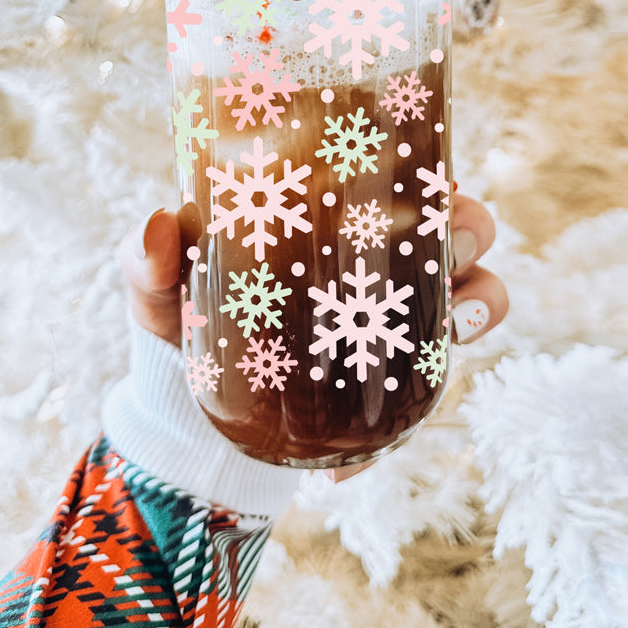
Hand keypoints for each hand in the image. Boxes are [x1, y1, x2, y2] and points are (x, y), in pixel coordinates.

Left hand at [119, 196, 508, 476]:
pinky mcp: (393, 384)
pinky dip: (399, 427)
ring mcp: (398, 321)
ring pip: (477, 297)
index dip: (430, 170)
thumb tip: (158, 227)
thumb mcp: (163, 288)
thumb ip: (150, 259)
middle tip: (444, 249)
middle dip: (469, 232)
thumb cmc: (191, 318)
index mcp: (340, 219)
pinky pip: (426, 397)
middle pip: (461, 228)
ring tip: (452, 328)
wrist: (193, 408)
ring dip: (478, 305)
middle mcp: (384, 262)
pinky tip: (348, 457)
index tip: (429, 179)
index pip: (401, 179)